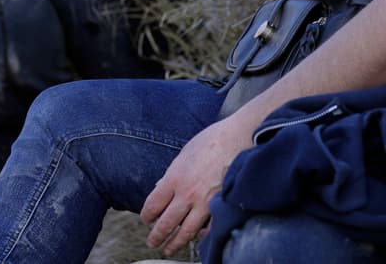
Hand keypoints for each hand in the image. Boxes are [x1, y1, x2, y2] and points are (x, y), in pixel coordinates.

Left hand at [140, 116, 253, 255]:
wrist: (238, 137)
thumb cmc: (212, 140)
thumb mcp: (184, 153)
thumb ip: (172, 174)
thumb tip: (161, 187)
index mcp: (174, 178)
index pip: (153, 205)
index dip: (146, 216)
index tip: (146, 220)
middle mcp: (186, 193)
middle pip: (166, 223)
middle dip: (157, 236)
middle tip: (153, 242)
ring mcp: (205, 202)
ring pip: (186, 231)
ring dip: (175, 242)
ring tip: (170, 248)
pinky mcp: (221, 205)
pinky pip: (210, 228)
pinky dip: (202, 235)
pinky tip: (197, 237)